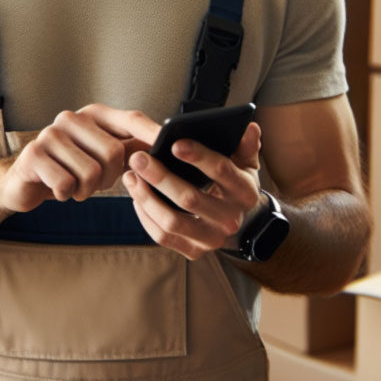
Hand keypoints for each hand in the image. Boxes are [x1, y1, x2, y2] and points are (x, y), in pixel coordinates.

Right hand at [0, 104, 158, 212]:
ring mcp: (50, 134)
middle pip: (114, 153)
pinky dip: (66, 195)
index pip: (132, 119)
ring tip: (75, 185)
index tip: (173, 146)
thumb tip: (167, 149)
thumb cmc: (72, 169)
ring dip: (87, 190)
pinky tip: (58, 189)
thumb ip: (132, 150)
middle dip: (109, 178)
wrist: (25, 182)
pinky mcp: (33, 154)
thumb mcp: (103, 158)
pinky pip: (67, 184)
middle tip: (95, 182)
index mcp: (95, 115)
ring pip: (91, 172)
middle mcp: (72, 118)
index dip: (153, 133)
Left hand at [122, 121, 264, 261]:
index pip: (221, 171)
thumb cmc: (235, 185)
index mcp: (245, 193)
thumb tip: (250, 128)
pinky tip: (136, 197)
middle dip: (160, 176)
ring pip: (172, 221)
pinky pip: (162, 236)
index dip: (198, 156)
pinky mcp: (194, 251)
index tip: (174, 143)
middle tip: (138, 158)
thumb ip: (246, 146)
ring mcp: (211, 239)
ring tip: (130, 176)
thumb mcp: (246, 164)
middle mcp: (230, 220)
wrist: (239, 222)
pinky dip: (145, 216)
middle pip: (189, 199)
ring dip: (146, 198)